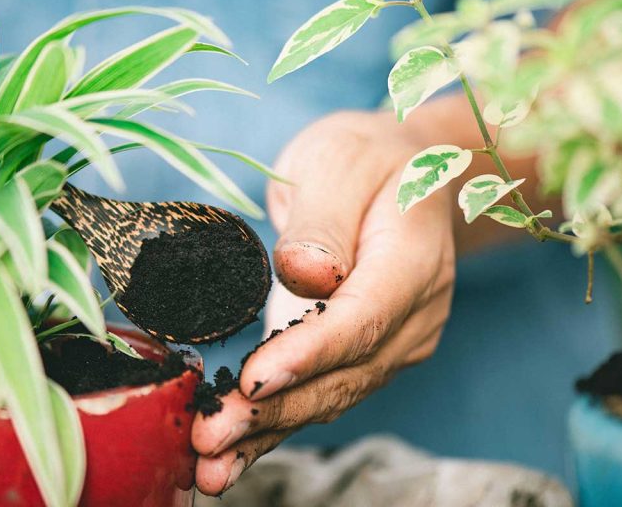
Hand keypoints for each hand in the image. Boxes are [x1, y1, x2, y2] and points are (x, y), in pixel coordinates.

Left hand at [192, 109, 455, 494]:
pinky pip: (320, 394)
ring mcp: (393, 343)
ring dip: (268, 432)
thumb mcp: (340, 161)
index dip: (309, 354)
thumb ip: (324, 217)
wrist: (402, 173)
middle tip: (210, 436)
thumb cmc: (365, 159)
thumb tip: (304, 272)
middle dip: (274, 411)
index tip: (254, 380)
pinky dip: (275, 427)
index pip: (362, 319)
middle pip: (343, 374)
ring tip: (209, 463)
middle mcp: (412, 316)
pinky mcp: (363, 355)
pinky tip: (231, 459)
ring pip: (330, 396)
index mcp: (412, 262)